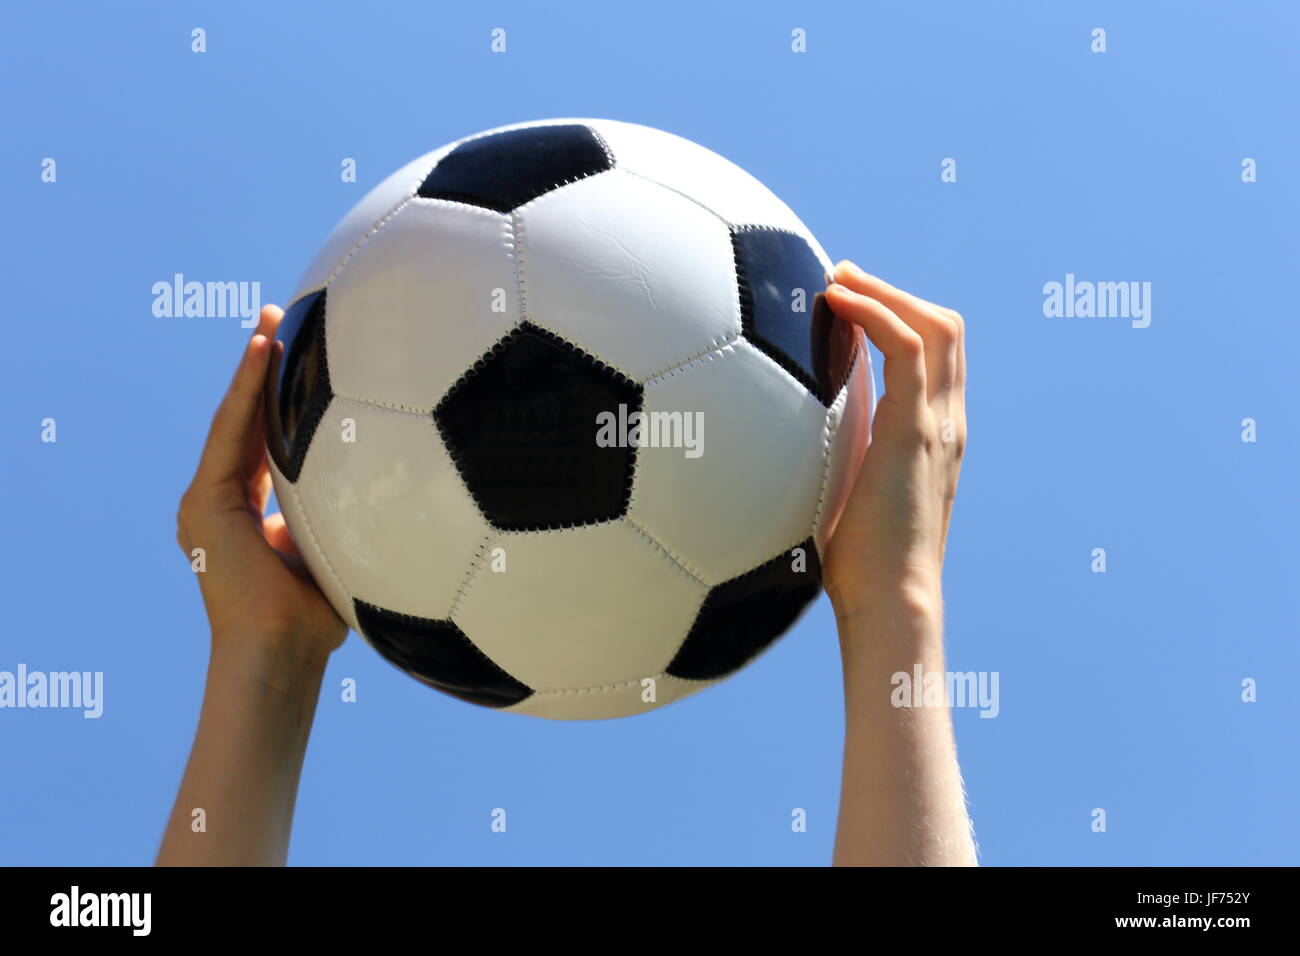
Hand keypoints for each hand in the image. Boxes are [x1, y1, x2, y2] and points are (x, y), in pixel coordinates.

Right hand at [175, 305, 345, 660]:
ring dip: (255, 367)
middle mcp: (225, 500)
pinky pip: (229, 432)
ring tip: (271, 320)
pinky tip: (263, 350)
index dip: (283, 399)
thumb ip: (350, 516)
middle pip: (247, 421)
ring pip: (235, 418)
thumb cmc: (320, 617)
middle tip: (284, 318)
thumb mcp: (340, 549)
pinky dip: (246, 390)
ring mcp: (208, 500)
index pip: (267, 442)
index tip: (306, 356)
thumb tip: (401, 493)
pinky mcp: (203, 500)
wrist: (284, 650)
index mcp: (254, 512)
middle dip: (266, 369)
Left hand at [821, 262, 966, 620]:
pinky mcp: (918, 430)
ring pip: (936, 326)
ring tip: (838, 276)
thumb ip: (840, 465)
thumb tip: (790, 446)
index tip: (849, 305)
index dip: (899, 320)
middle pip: (947, 330)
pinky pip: (907, 346)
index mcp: (935, 439)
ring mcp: (939, 424)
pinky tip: (835, 299)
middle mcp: (948, 424)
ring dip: (885, 290)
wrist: (891, 603)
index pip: (936, 360)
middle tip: (843, 278)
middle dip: (895, 291)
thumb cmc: (862, 569)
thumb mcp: (851, 501)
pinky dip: (875, 310)